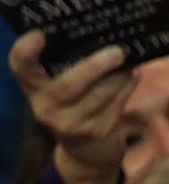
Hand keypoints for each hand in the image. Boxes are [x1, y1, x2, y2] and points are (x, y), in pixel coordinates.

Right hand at [10, 35, 133, 183]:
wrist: (85, 151)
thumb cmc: (72, 104)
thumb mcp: (58, 85)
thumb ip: (65, 63)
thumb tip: (97, 31)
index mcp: (32, 87)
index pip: (20, 66)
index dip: (26, 51)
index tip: (40, 34)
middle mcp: (45, 107)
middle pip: (67, 85)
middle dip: (94, 67)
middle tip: (117, 51)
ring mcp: (70, 124)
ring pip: (99, 96)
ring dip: (118, 76)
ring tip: (129, 60)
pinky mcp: (96, 132)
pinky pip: (115, 106)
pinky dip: (126, 87)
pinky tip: (132, 75)